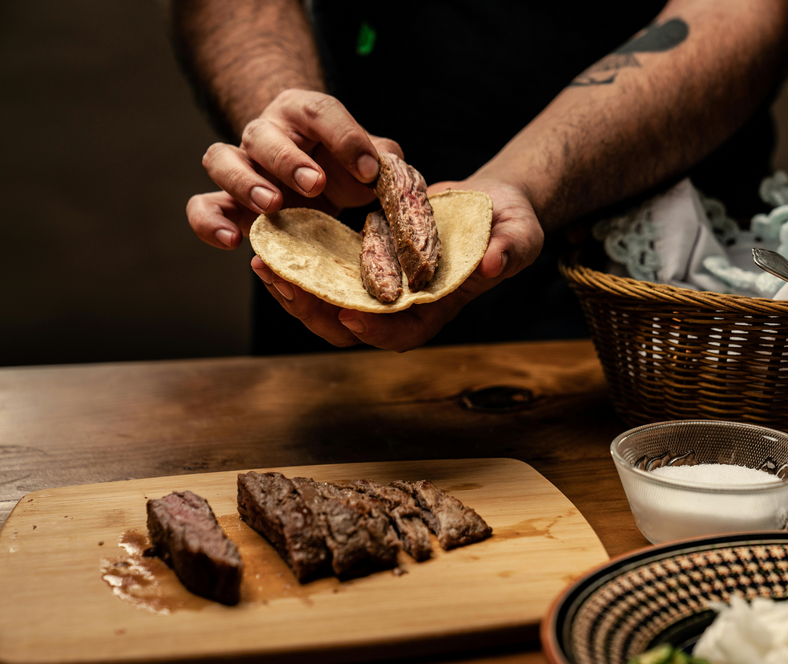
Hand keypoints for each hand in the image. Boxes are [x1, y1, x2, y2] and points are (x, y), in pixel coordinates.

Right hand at [186, 88, 401, 249]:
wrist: (311, 180)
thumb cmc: (341, 166)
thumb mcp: (367, 159)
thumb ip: (383, 158)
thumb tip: (392, 168)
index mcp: (304, 114)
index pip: (320, 112)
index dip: (345, 137)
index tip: (369, 170)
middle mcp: (265, 133)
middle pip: (264, 135)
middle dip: (289, 159)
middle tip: (315, 184)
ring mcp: (240, 165)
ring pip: (220, 159)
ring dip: (244, 182)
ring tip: (272, 205)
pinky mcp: (225, 201)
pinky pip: (201, 205)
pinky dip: (209, 222)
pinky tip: (233, 240)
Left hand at [251, 177, 544, 351]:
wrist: (491, 205)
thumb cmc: (510, 224)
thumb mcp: (520, 232)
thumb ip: (510, 249)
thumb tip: (494, 263)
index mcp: (439, 306)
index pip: (405, 332)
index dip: (378, 330)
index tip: (351, 316)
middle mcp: (404, 303)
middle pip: (354, 326)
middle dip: (316, 312)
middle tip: (285, 286)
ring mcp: (382, 284)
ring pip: (330, 303)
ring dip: (296, 290)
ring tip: (266, 266)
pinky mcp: (366, 260)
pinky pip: (326, 271)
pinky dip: (300, 262)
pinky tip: (274, 245)